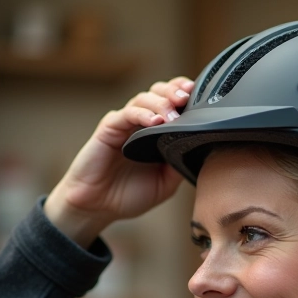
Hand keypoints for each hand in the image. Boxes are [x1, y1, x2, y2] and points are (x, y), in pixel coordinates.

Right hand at [44, 76, 194, 245]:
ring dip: (161, 103)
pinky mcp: (108, 128)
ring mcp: (124, 124)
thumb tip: (200, 146)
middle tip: (186, 97)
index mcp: (156, 131)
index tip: (198, 95)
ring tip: (173, 114)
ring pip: (144, 99)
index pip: (172, 102)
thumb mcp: (165, 184)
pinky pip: (126, 114)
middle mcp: (140, 122)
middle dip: (174, 90)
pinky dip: (142, 114)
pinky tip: (154, 121)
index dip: (184, 93)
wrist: (97, 207)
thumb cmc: (128, 195)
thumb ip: (179, 163)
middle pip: (159, 92)